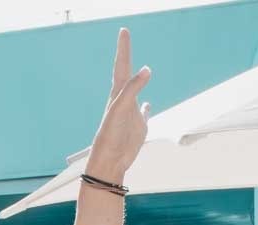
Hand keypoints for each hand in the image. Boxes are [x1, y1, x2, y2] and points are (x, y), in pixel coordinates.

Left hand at [85, 28, 150, 186]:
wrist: (110, 161)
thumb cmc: (111, 135)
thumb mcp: (120, 108)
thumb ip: (132, 88)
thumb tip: (146, 69)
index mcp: (118, 94)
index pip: (122, 65)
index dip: (123, 48)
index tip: (123, 31)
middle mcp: (124, 101)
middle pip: (127, 72)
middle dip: (125, 54)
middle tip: (124, 37)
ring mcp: (131, 114)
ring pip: (136, 91)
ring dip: (138, 79)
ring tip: (142, 69)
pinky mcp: (138, 127)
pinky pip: (144, 113)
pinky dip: (147, 106)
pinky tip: (148, 104)